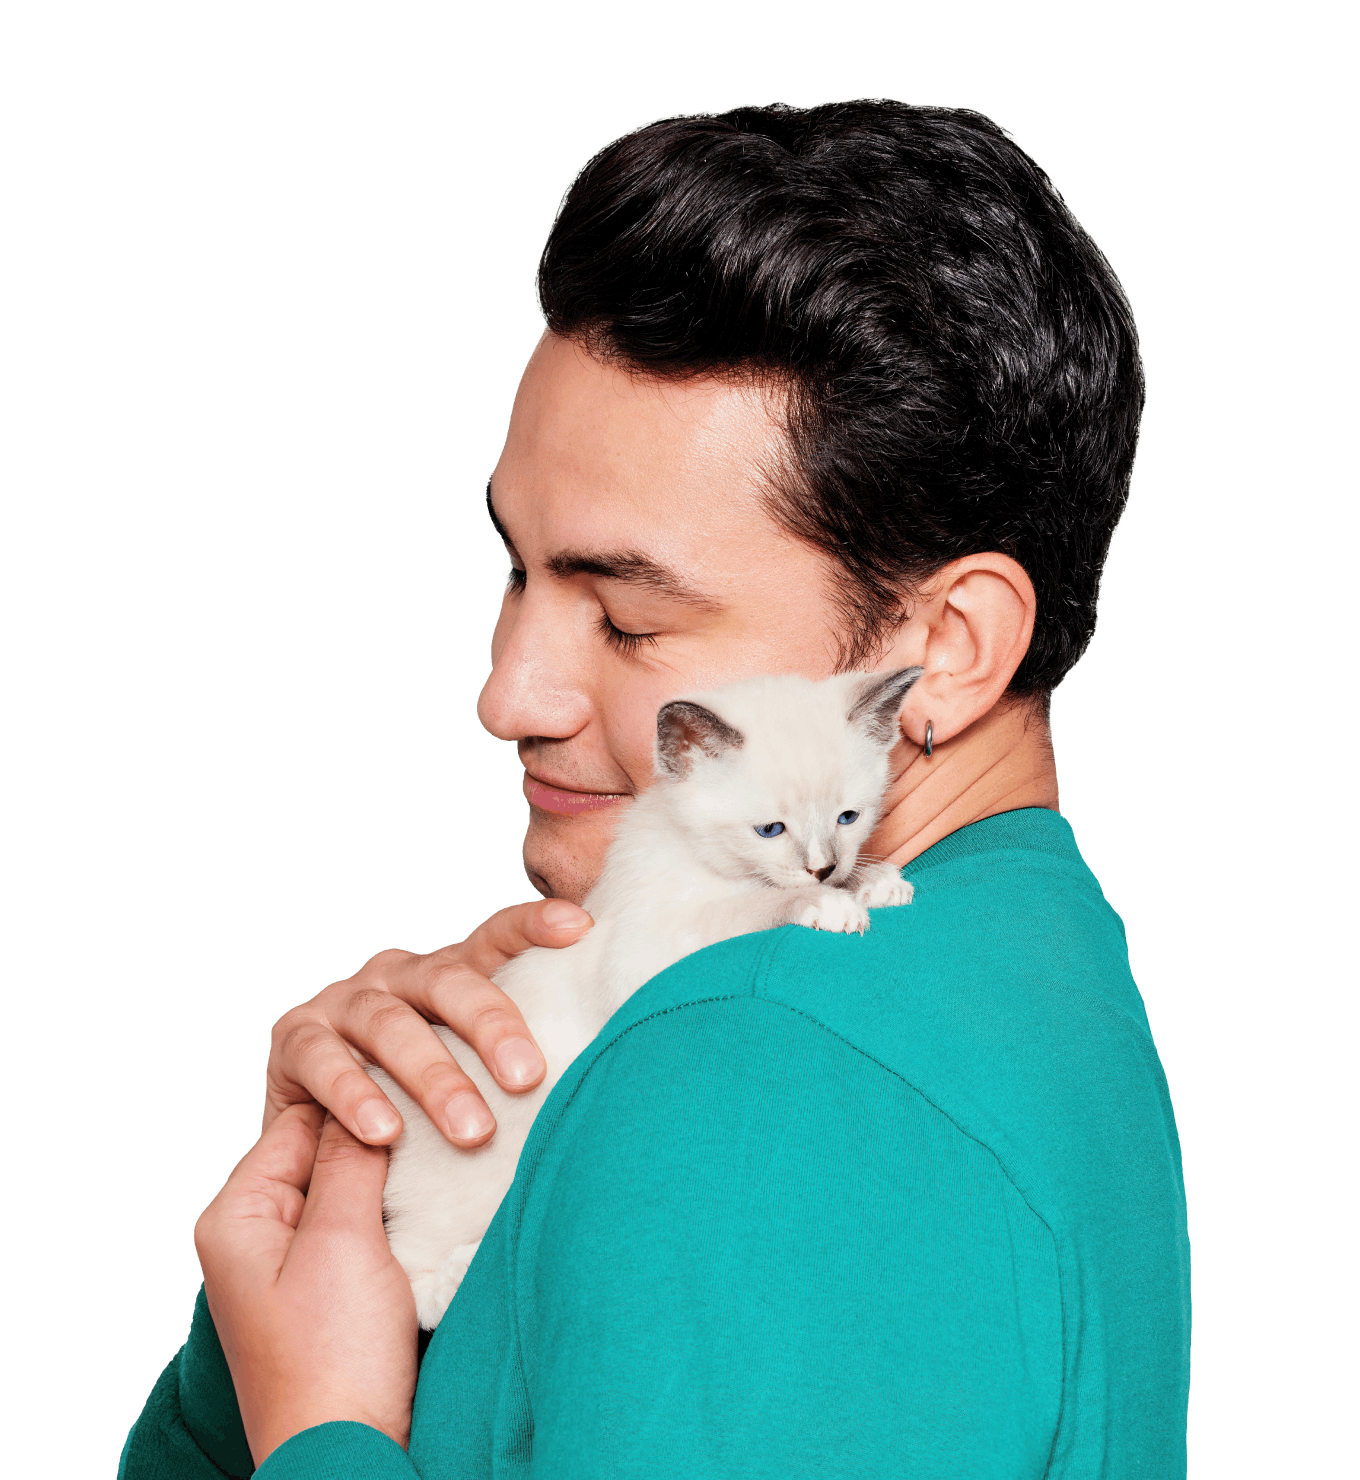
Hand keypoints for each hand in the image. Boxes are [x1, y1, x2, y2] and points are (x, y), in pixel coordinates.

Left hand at [196, 1105, 415, 1465]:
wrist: (349, 1456)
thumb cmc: (333, 1357)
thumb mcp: (342, 1239)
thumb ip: (349, 1160)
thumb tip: (363, 1094)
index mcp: (236, 1215)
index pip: (300, 1121)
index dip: (358, 1103)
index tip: (416, 1094)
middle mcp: (254, 1235)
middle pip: (322, 1153)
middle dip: (376, 1144)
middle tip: (435, 1130)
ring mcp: (289, 1267)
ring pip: (347, 1190)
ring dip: (389, 1184)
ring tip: (437, 1172)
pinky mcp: (326, 1293)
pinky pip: (359, 1229)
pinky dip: (393, 1218)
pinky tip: (428, 1214)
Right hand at [265, 899, 592, 1148]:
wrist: (318, 1140)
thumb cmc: (417, 1105)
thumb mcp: (470, 1077)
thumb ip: (515, 1065)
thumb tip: (607, 1075)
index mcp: (446, 973)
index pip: (495, 938)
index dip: (533, 926)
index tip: (580, 927)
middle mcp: (396, 975)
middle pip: (448, 983)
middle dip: (492, 1027)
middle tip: (531, 1078)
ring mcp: (343, 1002)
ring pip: (389, 1025)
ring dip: (433, 1077)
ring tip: (473, 1129)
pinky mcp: (294, 1039)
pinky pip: (322, 1062)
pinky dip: (354, 1095)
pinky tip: (386, 1132)